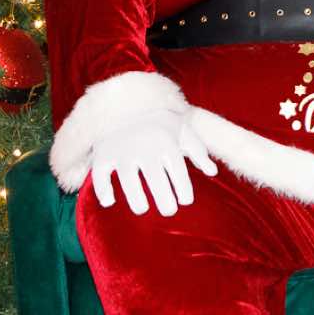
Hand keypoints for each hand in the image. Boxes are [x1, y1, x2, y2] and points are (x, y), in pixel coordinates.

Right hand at [87, 109, 217, 216]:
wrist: (127, 103)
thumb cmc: (160, 125)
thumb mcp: (183, 132)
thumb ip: (198, 151)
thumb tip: (213, 172)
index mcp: (167, 143)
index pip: (178, 172)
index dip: (184, 190)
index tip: (185, 201)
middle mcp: (144, 147)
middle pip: (155, 178)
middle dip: (164, 199)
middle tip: (169, 211)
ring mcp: (122, 151)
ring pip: (128, 180)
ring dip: (136, 199)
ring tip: (142, 209)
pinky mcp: (103, 154)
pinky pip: (100, 175)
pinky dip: (102, 190)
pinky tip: (110, 201)